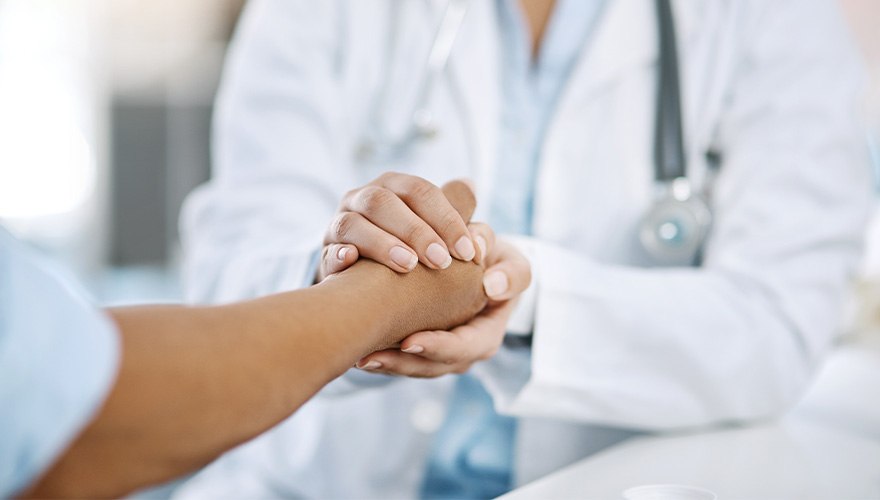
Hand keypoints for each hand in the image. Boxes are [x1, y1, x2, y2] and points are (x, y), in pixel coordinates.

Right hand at [317, 173, 477, 281]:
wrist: (367, 285)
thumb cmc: (409, 250)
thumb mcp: (430, 228)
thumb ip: (450, 211)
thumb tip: (471, 185)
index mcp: (392, 187)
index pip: (419, 192)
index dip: (446, 219)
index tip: (467, 252)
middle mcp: (361, 199)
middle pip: (383, 201)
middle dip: (415, 231)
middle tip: (441, 261)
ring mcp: (338, 225)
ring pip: (352, 223)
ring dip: (381, 243)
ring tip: (408, 265)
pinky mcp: (325, 254)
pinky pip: (328, 252)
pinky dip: (340, 256)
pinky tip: (354, 262)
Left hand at [355, 239, 530, 376]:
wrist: (481, 265)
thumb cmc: (495, 263)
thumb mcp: (510, 263)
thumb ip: (509, 272)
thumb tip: (492, 284)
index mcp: (487, 335)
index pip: (464, 347)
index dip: (438, 347)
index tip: (410, 341)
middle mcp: (464, 352)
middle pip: (433, 366)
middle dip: (401, 364)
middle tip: (370, 357)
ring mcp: (441, 354)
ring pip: (413, 367)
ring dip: (386, 365)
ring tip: (358, 356)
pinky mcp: (421, 348)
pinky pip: (401, 359)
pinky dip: (381, 355)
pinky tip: (357, 348)